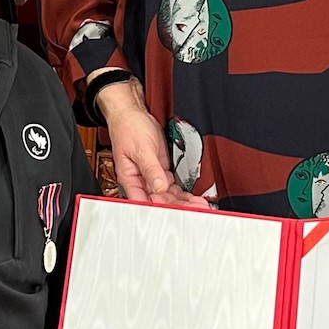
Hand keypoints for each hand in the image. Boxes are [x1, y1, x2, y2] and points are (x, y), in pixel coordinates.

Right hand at [95, 79, 209, 207]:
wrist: (133, 114)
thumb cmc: (129, 128)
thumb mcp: (141, 149)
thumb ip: (151, 169)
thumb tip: (159, 187)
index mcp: (130, 179)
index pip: (145, 202)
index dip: (160, 210)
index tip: (178, 214)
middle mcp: (140, 181)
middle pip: (160, 201)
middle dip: (178, 208)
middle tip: (197, 211)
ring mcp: (151, 177)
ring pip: (168, 196)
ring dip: (183, 202)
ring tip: (200, 207)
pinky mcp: (160, 170)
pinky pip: (172, 187)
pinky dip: (183, 193)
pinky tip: (194, 198)